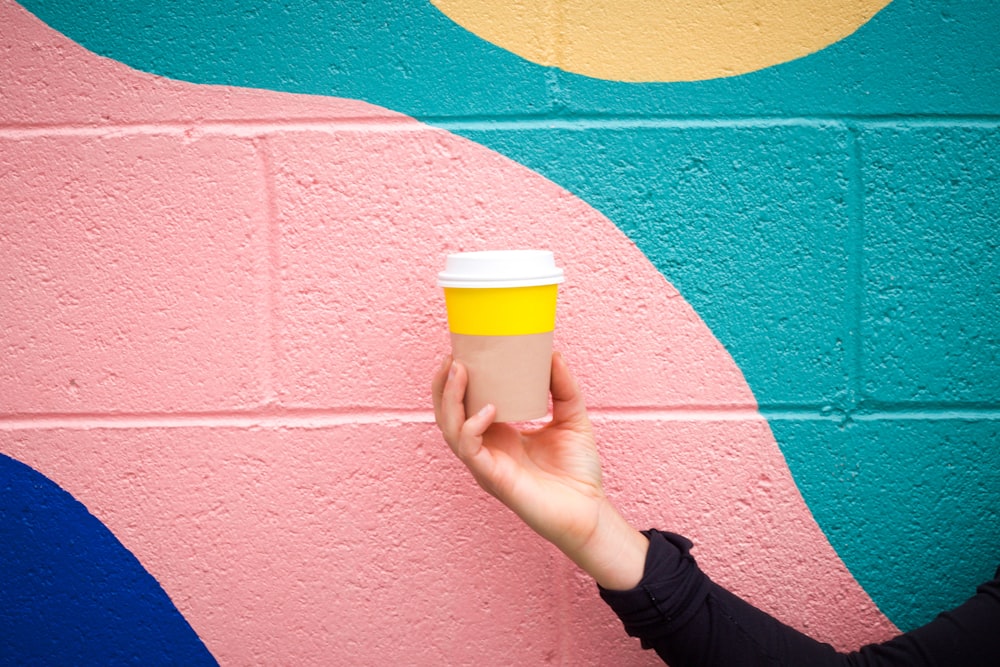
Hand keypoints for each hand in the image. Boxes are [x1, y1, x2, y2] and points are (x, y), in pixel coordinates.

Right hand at [432, 351, 647, 589]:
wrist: (590, 512)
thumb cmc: (579, 473)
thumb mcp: (573, 418)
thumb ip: (563, 387)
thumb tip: (553, 353)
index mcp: (498, 435)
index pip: (465, 405)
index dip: (456, 380)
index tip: (461, 350)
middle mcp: (486, 449)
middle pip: (448, 415)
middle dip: (443, 385)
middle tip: (451, 357)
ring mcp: (486, 464)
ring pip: (451, 429)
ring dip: (450, 399)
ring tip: (459, 372)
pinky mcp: (493, 479)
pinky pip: (471, 450)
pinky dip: (473, 427)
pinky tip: (488, 410)